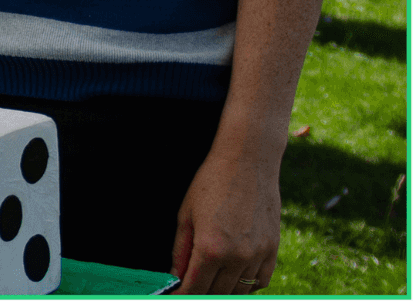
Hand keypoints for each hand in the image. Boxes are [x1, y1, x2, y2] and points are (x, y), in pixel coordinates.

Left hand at [172, 146, 282, 292]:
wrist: (248, 161)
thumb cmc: (211, 183)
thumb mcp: (185, 216)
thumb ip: (180, 251)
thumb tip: (176, 277)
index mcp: (211, 248)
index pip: (194, 289)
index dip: (182, 295)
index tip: (175, 294)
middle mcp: (237, 256)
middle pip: (217, 294)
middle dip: (200, 293)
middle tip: (190, 286)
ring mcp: (259, 254)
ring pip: (240, 290)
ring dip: (223, 291)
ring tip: (209, 281)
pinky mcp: (273, 249)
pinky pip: (261, 280)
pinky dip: (247, 284)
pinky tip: (233, 277)